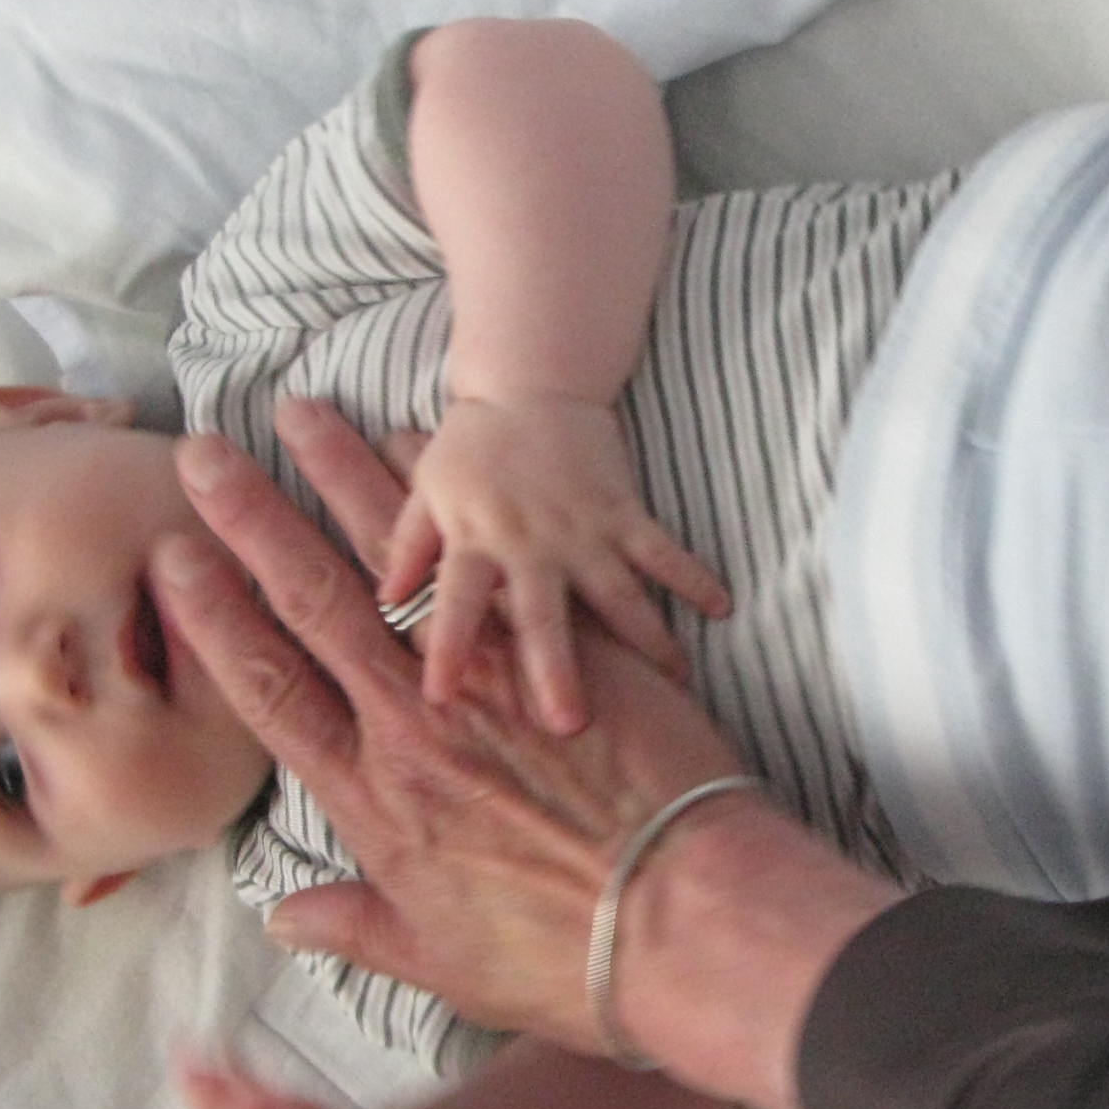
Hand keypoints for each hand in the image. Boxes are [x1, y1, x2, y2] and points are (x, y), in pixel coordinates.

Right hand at [157, 425, 745, 1050]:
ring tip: (295, 413)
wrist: (683, 926)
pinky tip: (416, 447)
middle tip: (202, 455)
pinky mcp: (565, 653)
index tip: (172, 563)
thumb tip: (283, 916)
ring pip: (395, 562)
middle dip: (252, 524)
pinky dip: (453, 506)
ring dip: (339, 479)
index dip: (214, 624)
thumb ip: (358, 928)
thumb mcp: (441, 965)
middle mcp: (414, 727)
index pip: (271, 694)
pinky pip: (489, 558)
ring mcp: (489, 682)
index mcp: (376, 802)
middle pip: (314, 605)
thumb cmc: (567, 963)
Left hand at [390, 394, 730, 731]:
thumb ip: (406, 548)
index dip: (448, 649)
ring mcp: (583, 530)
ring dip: (647, 638)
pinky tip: (723, 607)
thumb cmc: (472, 444)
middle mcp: (531, 544)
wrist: (528, 382)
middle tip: (569, 726)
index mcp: (476, 543)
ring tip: (673, 682)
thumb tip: (384, 604)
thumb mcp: (427, 493)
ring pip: (617, 594)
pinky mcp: (624, 512)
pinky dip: (693, 575)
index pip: (456, 606)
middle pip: (542, 617)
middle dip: (556, 670)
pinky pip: (664, 551)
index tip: (442, 698)